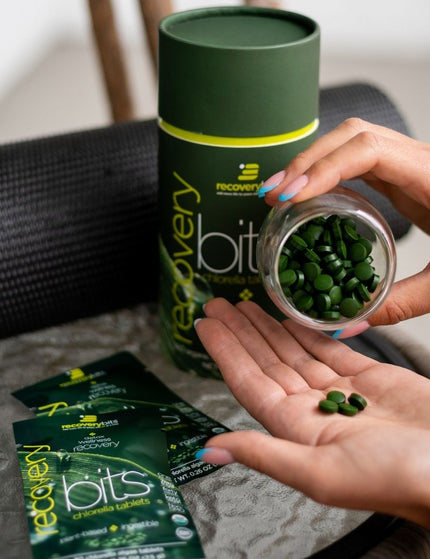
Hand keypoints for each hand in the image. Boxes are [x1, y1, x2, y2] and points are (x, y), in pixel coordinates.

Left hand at [195, 297, 429, 527]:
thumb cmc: (394, 478)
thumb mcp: (321, 473)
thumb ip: (265, 455)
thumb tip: (210, 450)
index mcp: (295, 430)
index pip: (249, 383)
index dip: (225, 352)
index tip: (205, 326)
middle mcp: (311, 409)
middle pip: (265, 362)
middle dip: (240, 333)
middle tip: (218, 305)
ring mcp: (338, 391)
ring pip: (292, 352)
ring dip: (266, 328)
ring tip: (243, 306)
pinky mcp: (366, 377)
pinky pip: (326, 348)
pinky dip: (306, 331)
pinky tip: (287, 317)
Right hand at [260, 118, 429, 328]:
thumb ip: (401, 303)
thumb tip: (348, 326)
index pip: (367, 150)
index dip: (324, 167)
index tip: (291, 196)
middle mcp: (418, 160)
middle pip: (351, 136)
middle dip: (306, 162)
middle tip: (273, 196)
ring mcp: (409, 162)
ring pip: (350, 141)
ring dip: (311, 162)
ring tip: (280, 193)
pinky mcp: (402, 173)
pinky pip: (356, 158)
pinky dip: (326, 169)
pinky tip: (306, 192)